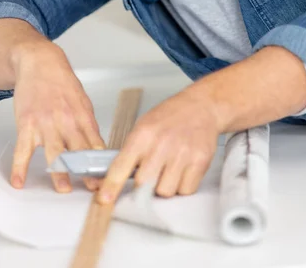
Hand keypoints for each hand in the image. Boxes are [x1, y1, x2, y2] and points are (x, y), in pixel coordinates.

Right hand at [10, 41, 105, 192]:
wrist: (40, 63)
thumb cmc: (61, 83)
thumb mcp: (82, 102)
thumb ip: (88, 125)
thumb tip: (97, 148)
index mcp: (82, 116)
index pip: (96, 144)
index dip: (102, 162)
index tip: (108, 177)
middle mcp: (66, 120)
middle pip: (79, 149)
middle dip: (87, 170)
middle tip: (93, 188)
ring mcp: (46, 122)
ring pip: (55, 151)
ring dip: (60, 172)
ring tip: (64, 189)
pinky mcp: (27, 123)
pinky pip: (23, 149)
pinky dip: (20, 167)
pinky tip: (19, 181)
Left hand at [97, 84, 218, 204]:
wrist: (200, 107)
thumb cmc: (170, 117)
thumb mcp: (143, 127)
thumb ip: (131, 152)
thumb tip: (116, 178)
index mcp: (143, 134)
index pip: (121, 166)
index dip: (111, 186)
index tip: (105, 200)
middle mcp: (162, 144)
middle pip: (143, 184)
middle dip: (143, 184)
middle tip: (150, 173)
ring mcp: (182, 154)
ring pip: (165, 191)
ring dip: (164, 186)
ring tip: (168, 168)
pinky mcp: (200, 162)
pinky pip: (185, 191)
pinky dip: (182, 186)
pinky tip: (182, 169)